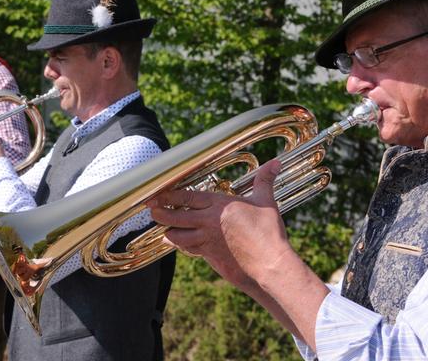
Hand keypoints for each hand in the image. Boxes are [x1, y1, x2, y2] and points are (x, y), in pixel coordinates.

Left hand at [147, 160, 290, 290]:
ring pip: (176, 236)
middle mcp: (208, 222)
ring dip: (169, 233)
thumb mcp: (266, 202)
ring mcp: (206, 240)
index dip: (168, 196)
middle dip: (159, 214)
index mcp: (218, 205)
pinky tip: (181, 244)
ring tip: (165, 229)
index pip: (186, 197)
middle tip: (152, 211)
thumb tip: (274, 162)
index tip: (156, 194)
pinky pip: (188, 250)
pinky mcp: (209, 256)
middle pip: (174, 217)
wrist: (270, 264)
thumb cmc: (268, 232)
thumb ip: (264, 181)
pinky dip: (182, 247)